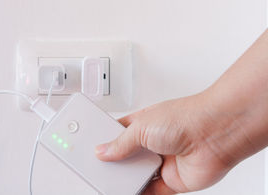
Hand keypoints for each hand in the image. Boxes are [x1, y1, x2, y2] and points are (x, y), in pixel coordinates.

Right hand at [95, 91, 246, 193]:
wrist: (215, 134)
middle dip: (113, 162)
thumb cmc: (184, 118)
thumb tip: (103, 151)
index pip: (117, 133)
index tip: (90, 147)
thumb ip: (120, 143)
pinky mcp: (172, 180)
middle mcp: (152, 142)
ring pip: (137, 175)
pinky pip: (152, 191)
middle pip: (126, 156)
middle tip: (97, 167)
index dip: (104, 140)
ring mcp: (162, 161)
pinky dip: (139, 193)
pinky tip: (128, 191)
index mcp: (142, 124)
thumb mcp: (141, 127)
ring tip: (110, 180)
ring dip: (126, 178)